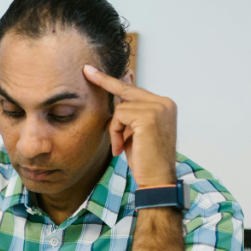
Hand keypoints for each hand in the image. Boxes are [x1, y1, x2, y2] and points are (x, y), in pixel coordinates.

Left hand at [83, 65, 177, 187]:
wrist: (157, 180)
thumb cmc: (146, 159)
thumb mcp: (135, 131)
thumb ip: (130, 111)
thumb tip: (120, 91)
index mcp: (164, 105)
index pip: (134, 89)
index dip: (114, 80)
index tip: (96, 70)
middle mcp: (164, 103)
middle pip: (126, 90)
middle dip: (104, 81)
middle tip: (86, 70)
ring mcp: (158, 108)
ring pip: (120, 108)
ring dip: (115, 129)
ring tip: (121, 146)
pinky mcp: (148, 116)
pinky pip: (118, 116)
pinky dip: (115, 133)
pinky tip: (122, 147)